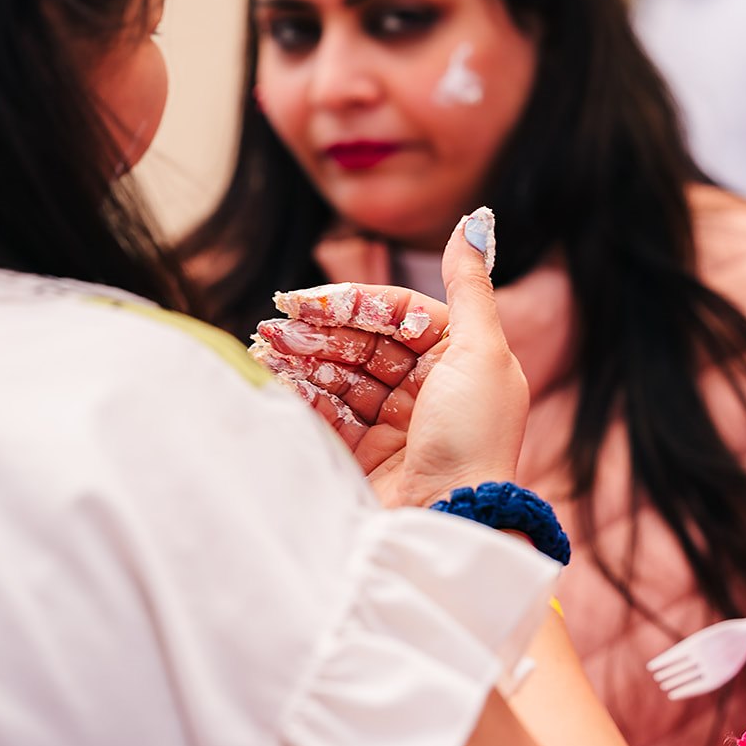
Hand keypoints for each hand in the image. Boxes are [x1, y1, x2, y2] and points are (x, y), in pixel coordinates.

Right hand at [254, 214, 528, 506]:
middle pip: (367, 342)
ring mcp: (398, 425)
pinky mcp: (368, 458)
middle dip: (322, 329)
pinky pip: (329, 413)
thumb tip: (475, 220)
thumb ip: (470, 285)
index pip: (402, 312)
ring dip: (304, 357)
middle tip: (276, 323)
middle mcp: (433, 389)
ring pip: (342, 375)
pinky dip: (300, 394)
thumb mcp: (480, 351)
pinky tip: (272, 377)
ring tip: (265, 346)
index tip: (309, 299)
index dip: (356, 301)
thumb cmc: (473, 437)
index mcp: (463, 359)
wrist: (451, 525)